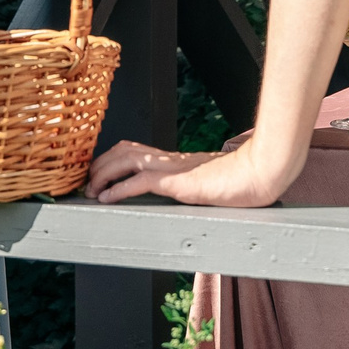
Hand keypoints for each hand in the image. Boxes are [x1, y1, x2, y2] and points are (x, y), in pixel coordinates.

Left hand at [86, 139, 291, 206]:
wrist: (261, 176)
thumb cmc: (243, 181)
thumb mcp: (210, 184)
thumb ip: (196, 185)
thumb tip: (192, 193)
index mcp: (177, 161)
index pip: (135, 150)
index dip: (112, 159)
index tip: (98, 174)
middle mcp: (171, 160)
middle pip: (124, 151)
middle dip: (100, 165)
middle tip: (86, 182)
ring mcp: (174, 169)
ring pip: (126, 161)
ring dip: (103, 175)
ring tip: (91, 191)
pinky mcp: (179, 182)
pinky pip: (141, 182)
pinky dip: (119, 189)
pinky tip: (107, 198)